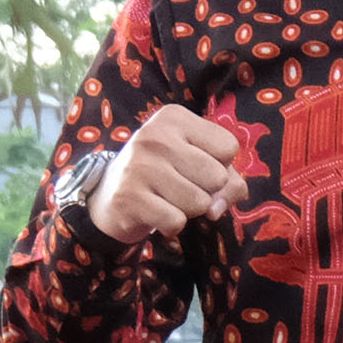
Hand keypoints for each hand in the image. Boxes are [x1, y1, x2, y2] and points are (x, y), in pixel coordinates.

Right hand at [84, 104, 247, 243]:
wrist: (111, 192)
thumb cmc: (170, 175)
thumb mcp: (204, 164)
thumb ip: (231, 182)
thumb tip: (216, 209)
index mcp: (173, 117)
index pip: (228, 147)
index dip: (221, 165)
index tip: (193, 164)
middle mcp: (153, 135)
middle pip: (218, 177)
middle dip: (207, 190)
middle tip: (180, 184)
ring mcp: (138, 165)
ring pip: (201, 203)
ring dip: (189, 209)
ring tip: (167, 197)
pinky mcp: (128, 197)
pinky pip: (177, 221)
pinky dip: (171, 225)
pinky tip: (154, 212)